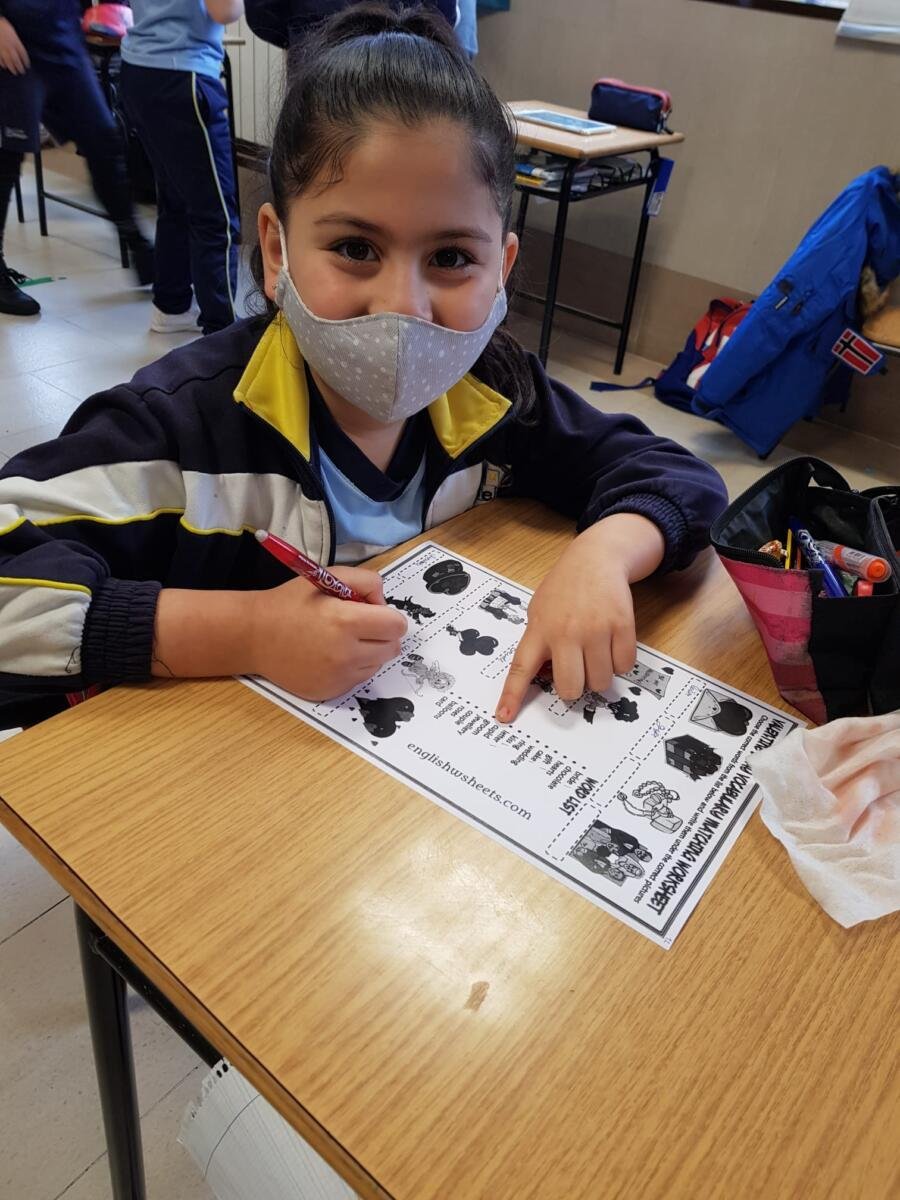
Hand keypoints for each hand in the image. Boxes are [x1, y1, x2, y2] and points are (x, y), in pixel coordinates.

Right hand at [0, 19, 28, 74]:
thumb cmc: (3, 25)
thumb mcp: (12, 30)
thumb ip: (16, 39)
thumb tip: (19, 46)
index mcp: (15, 41)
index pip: (23, 54)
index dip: (26, 61)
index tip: (28, 66)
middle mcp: (10, 47)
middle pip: (16, 60)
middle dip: (20, 67)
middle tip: (22, 72)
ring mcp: (2, 49)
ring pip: (8, 62)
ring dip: (12, 68)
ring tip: (15, 72)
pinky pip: (0, 59)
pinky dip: (3, 64)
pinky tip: (5, 67)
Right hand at [248, 566, 407, 700]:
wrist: (253, 636)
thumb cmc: (289, 604)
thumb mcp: (326, 577)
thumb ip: (364, 581)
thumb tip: (384, 601)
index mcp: (345, 622)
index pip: (397, 625)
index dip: (388, 615)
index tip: (372, 611)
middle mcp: (345, 654)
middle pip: (392, 647)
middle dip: (382, 634)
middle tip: (357, 625)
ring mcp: (338, 677)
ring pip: (378, 664)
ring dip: (369, 651)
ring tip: (341, 640)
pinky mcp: (331, 691)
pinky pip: (359, 679)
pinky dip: (353, 667)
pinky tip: (331, 656)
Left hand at [495, 514, 665, 722]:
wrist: (595, 558)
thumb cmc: (564, 589)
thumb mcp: (539, 610)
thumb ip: (538, 642)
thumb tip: (542, 676)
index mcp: (539, 630)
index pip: (521, 668)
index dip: (512, 695)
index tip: (504, 717)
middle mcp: (565, 632)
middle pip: (570, 687)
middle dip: (576, 687)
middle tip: (578, 670)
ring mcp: (595, 629)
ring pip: (600, 681)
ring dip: (599, 674)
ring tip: (595, 650)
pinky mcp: (621, 625)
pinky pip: (623, 665)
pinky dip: (619, 662)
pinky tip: (612, 642)